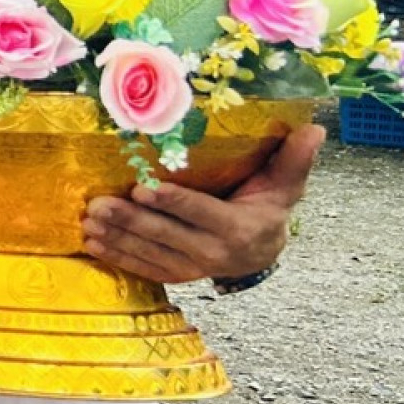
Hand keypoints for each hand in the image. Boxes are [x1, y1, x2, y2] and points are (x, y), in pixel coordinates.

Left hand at [81, 123, 323, 284]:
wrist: (262, 252)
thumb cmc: (268, 206)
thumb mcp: (285, 184)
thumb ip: (295, 158)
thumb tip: (315, 128)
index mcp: (239, 227)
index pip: (202, 213)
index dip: (173, 202)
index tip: (143, 188)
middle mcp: (214, 252)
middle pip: (166, 235)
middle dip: (131, 220)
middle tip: (100, 204)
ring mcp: (193, 267)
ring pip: (149, 252)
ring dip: (116, 237)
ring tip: (88, 220)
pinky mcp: (176, 274)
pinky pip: (143, 268)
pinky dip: (116, 257)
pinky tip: (91, 243)